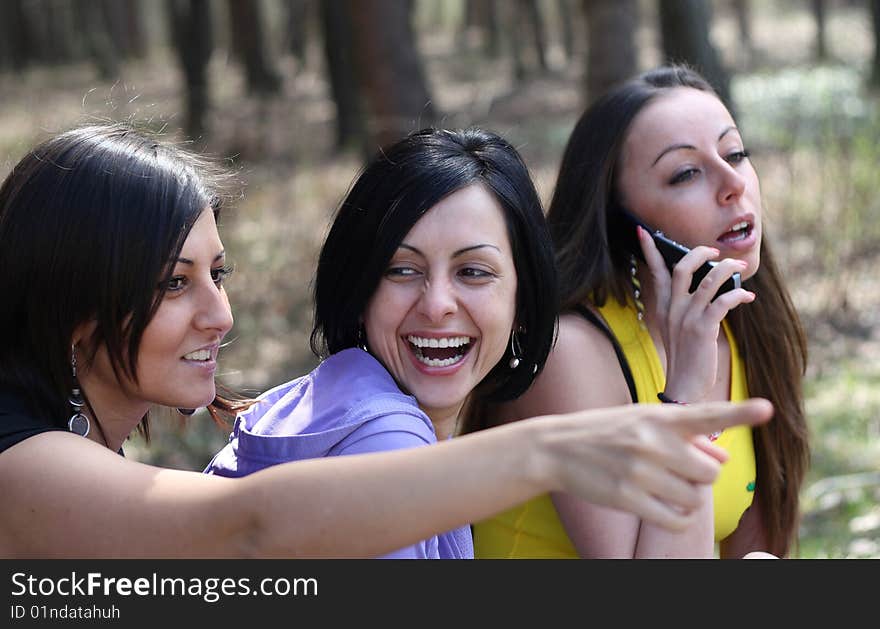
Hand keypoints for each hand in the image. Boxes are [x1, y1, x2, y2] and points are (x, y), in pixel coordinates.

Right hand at [539, 398, 772, 531]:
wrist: (556, 447)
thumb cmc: (606, 432)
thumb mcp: (642, 421)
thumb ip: (685, 435)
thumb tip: (723, 455)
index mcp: (659, 417)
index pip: (706, 415)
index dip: (739, 413)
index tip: (767, 409)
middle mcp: (651, 441)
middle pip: (709, 472)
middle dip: (700, 477)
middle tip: (677, 471)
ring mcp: (639, 470)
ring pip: (694, 500)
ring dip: (685, 500)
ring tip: (662, 487)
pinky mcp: (627, 497)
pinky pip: (675, 520)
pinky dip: (674, 519)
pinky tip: (658, 506)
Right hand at [637, 225, 754, 401]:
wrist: (683, 386)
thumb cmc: (685, 357)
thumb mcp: (677, 329)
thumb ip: (684, 307)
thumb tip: (706, 286)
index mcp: (663, 308)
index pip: (655, 273)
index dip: (650, 251)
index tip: (644, 232)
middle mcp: (672, 310)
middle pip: (681, 269)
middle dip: (699, 253)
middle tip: (714, 252)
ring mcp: (686, 318)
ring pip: (707, 281)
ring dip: (726, 270)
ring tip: (739, 267)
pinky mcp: (703, 329)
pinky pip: (722, 302)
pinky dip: (738, 295)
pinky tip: (747, 297)